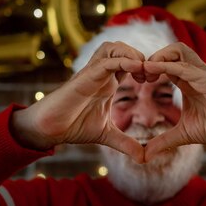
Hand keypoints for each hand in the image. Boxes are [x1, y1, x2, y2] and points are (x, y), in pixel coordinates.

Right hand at [12, 42, 147, 162]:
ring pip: (113, 47)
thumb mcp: (107, 135)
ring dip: (131, 53)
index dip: (145, 66)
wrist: (50, 129)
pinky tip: (136, 68)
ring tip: (143, 69)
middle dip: (140, 56)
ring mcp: (92, 73)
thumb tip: (143, 158)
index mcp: (108, 82)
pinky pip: (106, 61)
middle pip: (122, 48)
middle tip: (151, 74)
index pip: (129, 62)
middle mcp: (101, 74)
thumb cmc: (73, 127)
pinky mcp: (85, 76)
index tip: (156, 80)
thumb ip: (126, 143)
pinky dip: (122, 61)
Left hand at [142, 43, 205, 160]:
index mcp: (188, 80)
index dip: (149, 67)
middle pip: (172, 50)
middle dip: (152, 56)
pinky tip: (151, 70)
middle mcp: (195, 72)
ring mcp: (202, 73)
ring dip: (158, 56)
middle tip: (138, 74)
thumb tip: (145, 156)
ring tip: (144, 70)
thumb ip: (163, 141)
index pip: (166, 62)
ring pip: (178, 49)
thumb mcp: (183, 134)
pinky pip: (185, 66)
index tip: (136, 80)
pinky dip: (166, 65)